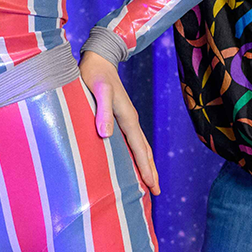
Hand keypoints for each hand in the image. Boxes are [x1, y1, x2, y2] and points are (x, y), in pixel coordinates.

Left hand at [79, 50, 157, 194]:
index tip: (151, 186)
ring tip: (150, 182)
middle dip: (151, 172)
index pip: (139, 148)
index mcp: (127, 117)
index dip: (145, 168)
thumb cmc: (95, 74)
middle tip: (156, 193)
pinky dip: (137, 154)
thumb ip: (102, 111)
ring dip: (146, 165)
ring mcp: (127, 118)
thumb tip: (106, 135)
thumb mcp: (98, 90)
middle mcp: (131, 119)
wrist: (99, 58)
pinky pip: (132, 140)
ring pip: (140, 146)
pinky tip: (132, 161)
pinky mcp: (120, 116)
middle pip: (145, 150)